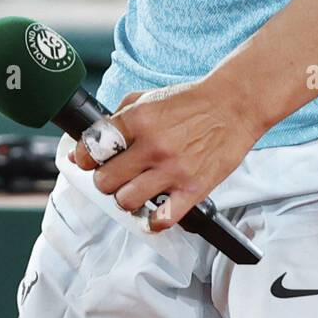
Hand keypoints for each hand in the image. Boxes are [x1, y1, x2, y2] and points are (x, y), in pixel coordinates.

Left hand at [68, 80, 263, 230]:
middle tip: (115, 176)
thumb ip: (119, 115)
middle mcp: (152, 146)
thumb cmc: (192, 102)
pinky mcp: (193, 189)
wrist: (234, 106)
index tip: (87, 162)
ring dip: (127, 199)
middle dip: (105, 180)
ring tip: (136, 190)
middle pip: (105, 181)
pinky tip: (155, 211)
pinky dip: (153, 221)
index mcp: (138, 119)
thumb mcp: (150, 96)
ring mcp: (172, 170)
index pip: (92, 148)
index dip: (84, 158)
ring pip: (127, 202)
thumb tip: (91, 138)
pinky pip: (162, 220)